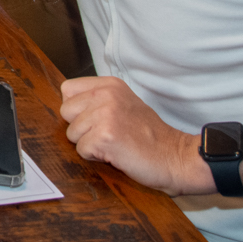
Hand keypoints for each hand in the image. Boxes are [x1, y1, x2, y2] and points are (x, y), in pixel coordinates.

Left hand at [60, 76, 211, 195]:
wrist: (176, 157)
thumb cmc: (148, 136)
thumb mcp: (123, 104)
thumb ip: (96, 100)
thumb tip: (66, 105)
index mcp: (109, 84)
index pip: (67, 90)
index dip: (77, 109)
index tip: (98, 119)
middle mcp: (106, 94)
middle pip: (66, 112)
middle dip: (81, 128)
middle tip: (107, 134)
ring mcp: (105, 114)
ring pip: (71, 133)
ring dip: (89, 144)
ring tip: (114, 144)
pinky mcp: (105, 137)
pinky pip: (81, 150)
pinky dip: (96, 157)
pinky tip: (116, 154)